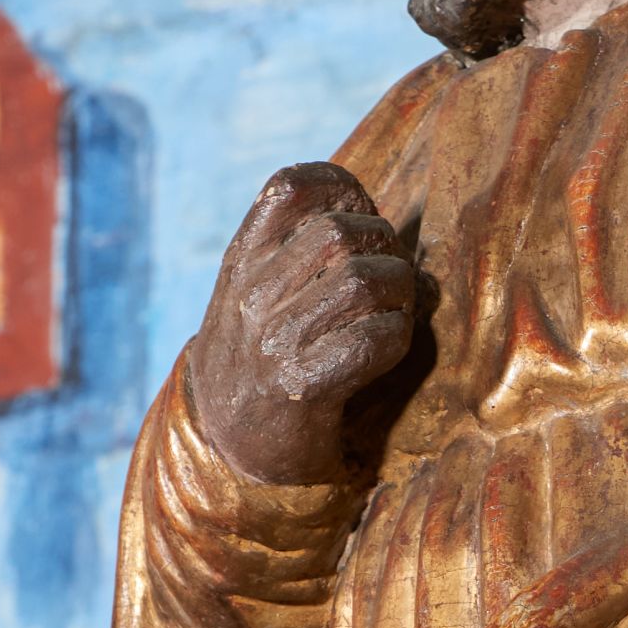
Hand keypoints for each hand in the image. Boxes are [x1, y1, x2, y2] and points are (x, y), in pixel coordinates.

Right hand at [185, 164, 422, 485]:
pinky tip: (388, 345)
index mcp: (242, 260)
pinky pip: (372, 340)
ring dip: (399, 291)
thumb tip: (380, 222)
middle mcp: (251, 295)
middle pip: (339, 233)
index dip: (339, 186)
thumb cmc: (259, 357)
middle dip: (385, 247)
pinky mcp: (301, 386)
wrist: (228, 442)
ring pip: (361, 282)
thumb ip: (297, 249)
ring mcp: (273, 340)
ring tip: (397, 308)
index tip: (360, 209)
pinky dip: (396, 336)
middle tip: (392, 273)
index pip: (289, 187)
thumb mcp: (255, 290)